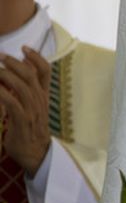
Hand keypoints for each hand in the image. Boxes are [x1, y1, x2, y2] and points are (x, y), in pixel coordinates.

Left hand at [0, 47, 50, 175]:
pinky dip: (3, 94)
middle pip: (31, 76)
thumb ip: (24, 94)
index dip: (36, 58)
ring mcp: (32, 110)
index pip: (45, 72)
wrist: (36, 154)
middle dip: (15, 63)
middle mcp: (40, 101)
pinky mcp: (22, 121)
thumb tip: (12, 80)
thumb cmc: (29, 131)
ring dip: (8, 76)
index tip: (24, 48)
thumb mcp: (31, 109)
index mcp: (43, 96)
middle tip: (1, 55)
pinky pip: (12, 103)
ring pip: (23, 87)